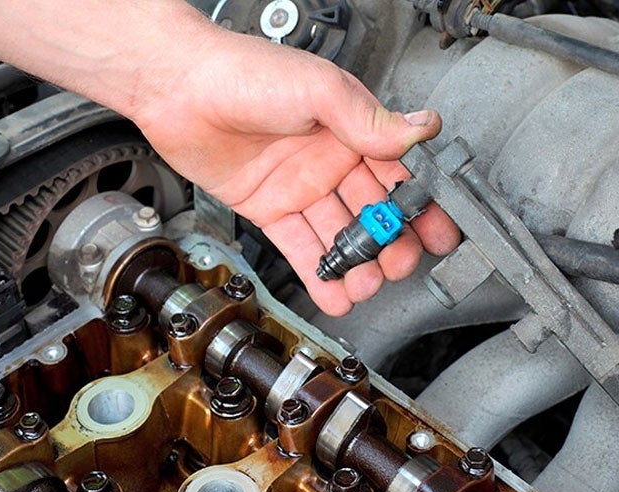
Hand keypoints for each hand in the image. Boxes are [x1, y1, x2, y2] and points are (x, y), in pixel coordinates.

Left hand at [131, 22, 459, 315]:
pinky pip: (300, 245)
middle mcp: (329, 157)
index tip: (439, 231)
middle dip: (391, 242)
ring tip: (368, 285)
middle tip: (401, 265)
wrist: (179, 88)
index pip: (399, 171)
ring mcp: (299, 185)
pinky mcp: (268, 207)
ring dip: (357, 263)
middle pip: (372, 210)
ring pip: (338, 233)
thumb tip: (419, 130)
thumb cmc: (244, 72)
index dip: (421, 204)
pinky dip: (318, 272)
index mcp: (350, 127)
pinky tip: (335, 292)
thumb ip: (368, 118)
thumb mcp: (318, 89)